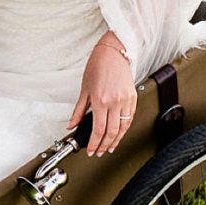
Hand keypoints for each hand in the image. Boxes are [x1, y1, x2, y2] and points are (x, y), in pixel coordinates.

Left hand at [67, 33, 136, 156]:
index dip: (95, 143)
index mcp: (100, 100)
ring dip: (116, 140)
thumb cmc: (98, 66)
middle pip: (112, 132)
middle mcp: (114, 102)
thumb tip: (72, 124)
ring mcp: (126, 101)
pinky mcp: (133, 98)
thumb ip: (78, 110)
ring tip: (110, 147)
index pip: (98, 129)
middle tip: (100, 152)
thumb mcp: (84, 89)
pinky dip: (125, 129)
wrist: (113, 53)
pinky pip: (130, 118)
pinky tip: (119, 134)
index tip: (91, 150)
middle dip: (105, 145)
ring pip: (123, 128)